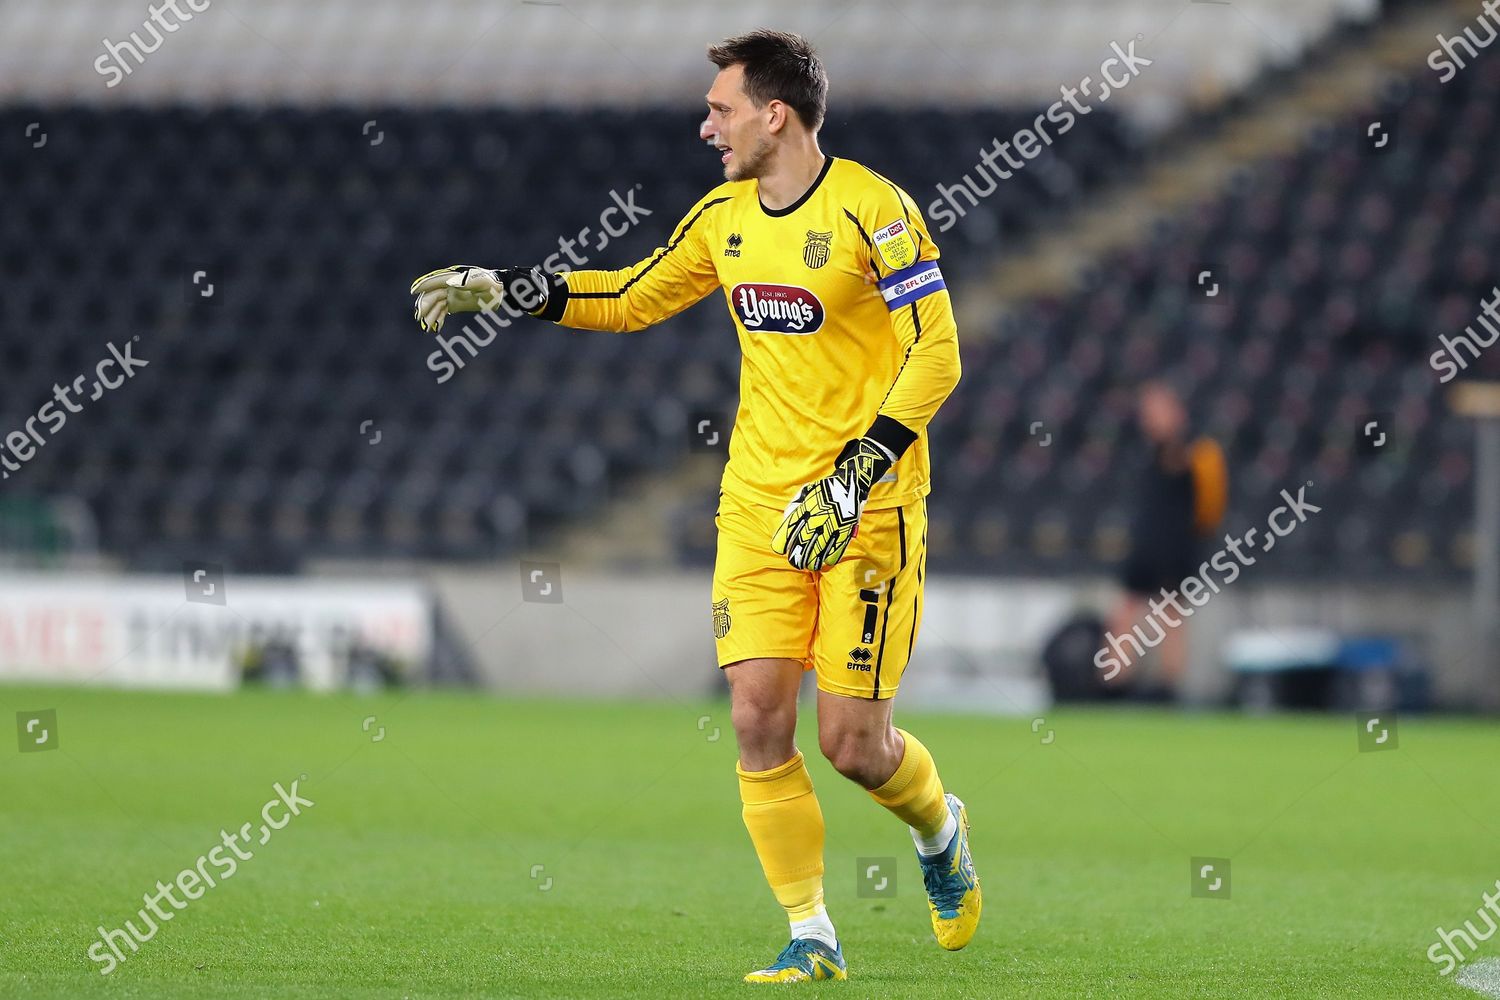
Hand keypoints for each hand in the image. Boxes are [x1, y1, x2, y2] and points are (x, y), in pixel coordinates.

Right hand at [409, 264, 549, 332]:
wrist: (502, 292)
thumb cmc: (493, 286)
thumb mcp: (483, 283)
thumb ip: (466, 281)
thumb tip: (449, 281)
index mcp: (455, 276)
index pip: (435, 280)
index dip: (424, 285)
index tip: (413, 291)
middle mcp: (450, 285)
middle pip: (433, 294)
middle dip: (426, 306)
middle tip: (421, 319)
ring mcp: (452, 294)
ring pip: (436, 304)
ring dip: (430, 315)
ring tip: (427, 328)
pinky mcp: (455, 304)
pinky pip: (442, 311)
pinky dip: (438, 319)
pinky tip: (436, 329)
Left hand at [772, 438, 893, 570]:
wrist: (849, 483)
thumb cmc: (824, 489)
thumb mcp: (804, 493)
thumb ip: (794, 507)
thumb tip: (787, 521)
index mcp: (803, 511)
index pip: (786, 534)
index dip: (782, 544)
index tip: (783, 548)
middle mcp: (815, 521)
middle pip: (800, 549)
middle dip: (796, 558)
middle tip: (795, 561)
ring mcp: (830, 528)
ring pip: (816, 554)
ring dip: (810, 562)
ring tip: (808, 564)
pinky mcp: (844, 532)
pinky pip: (834, 552)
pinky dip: (828, 559)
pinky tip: (825, 561)